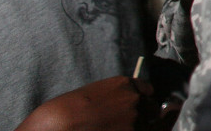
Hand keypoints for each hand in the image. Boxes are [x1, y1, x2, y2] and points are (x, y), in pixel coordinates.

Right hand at [15, 76, 154, 130]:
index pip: (147, 90)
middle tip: (127, 122)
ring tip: (113, 128)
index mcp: (125, 84)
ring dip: (137, 127)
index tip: (140, 106)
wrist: (59, 124)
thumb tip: (131, 106)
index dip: (143, 100)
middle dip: (144, 115)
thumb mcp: (96, 94)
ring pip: (147, 125)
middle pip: (151, 108)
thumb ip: (117, 97)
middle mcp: (134, 98)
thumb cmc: (70, 110)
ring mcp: (135, 118)